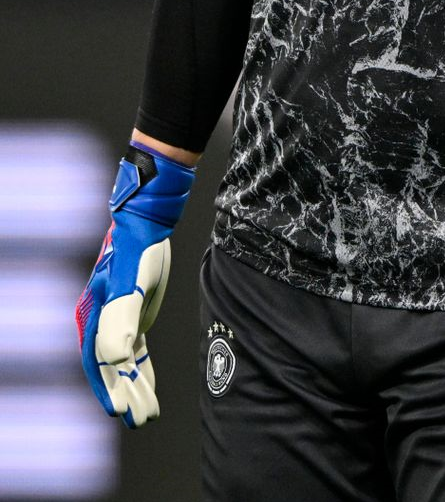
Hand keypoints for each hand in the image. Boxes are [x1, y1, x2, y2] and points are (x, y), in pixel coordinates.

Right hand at [75, 144, 193, 427]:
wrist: (146, 226)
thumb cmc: (137, 253)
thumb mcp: (131, 285)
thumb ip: (122, 319)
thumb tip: (116, 358)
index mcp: (94, 319)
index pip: (99, 364)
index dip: (107, 389)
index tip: (119, 413)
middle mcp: (101, 323)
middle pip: (112, 368)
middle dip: (125, 394)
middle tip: (142, 419)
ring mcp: (117, 320)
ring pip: (125, 362)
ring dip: (136, 385)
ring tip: (148, 412)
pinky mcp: (133, 315)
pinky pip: (136, 351)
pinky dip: (143, 368)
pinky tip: (149, 383)